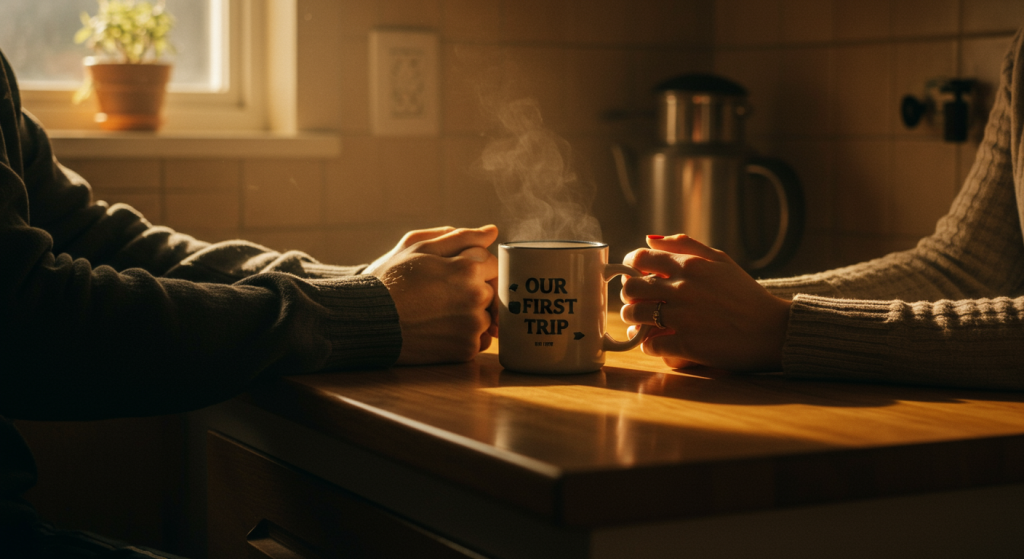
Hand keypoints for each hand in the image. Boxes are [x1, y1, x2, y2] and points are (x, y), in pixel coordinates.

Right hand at [369, 225, 498, 364]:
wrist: (368, 321)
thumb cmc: (391, 279)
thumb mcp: (418, 247)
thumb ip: (460, 237)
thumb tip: (492, 232)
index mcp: (468, 269)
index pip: (492, 263)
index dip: (471, 265)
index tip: (449, 273)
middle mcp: (476, 297)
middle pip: (491, 289)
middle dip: (472, 288)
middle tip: (440, 293)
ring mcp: (472, 326)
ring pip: (486, 315)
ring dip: (470, 312)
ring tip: (437, 311)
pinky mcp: (466, 350)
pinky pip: (479, 339)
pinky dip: (466, 334)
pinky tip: (440, 328)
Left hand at [619, 234, 790, 370]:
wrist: (773, 330)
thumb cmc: (745, 294)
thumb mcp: (720, 260)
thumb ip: (684, 244)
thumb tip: (649, 239)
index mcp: (690, 266)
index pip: (640, 258)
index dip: (631, 266)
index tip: (634, 274)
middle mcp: (683, 289)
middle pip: (632, 287)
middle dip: (630, 294)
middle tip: (637, 301)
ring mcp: (684, 317)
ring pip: (635, 315)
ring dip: (634, 320)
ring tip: (642, 323)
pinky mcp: (687, 345)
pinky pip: (650, 344)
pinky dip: (649, 345)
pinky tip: (657, 342)